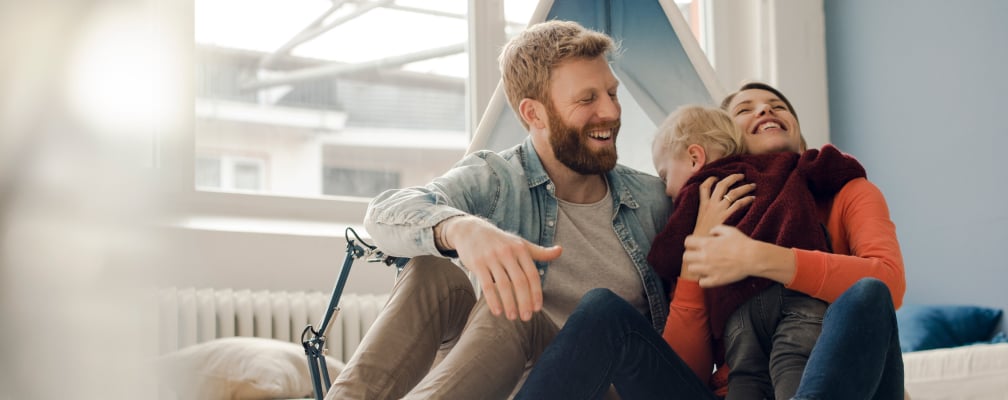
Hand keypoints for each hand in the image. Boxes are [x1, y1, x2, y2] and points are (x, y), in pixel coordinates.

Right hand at [439, 216, 561, 320]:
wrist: (471, 230)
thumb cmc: (500, 241)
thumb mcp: (520, 243)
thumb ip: (539, 251)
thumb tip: (560, 250)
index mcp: (520, 249)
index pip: (532, 274)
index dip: (536, 293)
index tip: (537, 309)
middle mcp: (507, 252)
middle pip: (519, 281)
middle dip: (524, 302)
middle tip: (526, 317)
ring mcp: (491, 257)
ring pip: (503, 285)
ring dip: (509, 304)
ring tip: (512, 317)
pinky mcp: (477, 263)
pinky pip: (487, 285)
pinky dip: (493, 300)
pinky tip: (497, 312)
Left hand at [682, 225, 755, 286]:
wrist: (752, 258)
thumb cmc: (742, 243)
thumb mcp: (730, 230)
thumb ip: (717, 229)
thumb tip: (710, 232)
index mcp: (707, 243)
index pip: (687, 242)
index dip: (690, 243)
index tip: (695, 245)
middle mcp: (704, 256)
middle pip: (686, 257)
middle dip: (690, 255)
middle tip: (698, 256)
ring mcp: (709, 269)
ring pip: (691, 270)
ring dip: (696, 267)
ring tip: (704, 266)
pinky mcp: (715, 280)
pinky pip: (701, 283)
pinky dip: (704, 280)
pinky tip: (709, 276)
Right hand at [693, 174, 754, 235]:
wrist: (703, 244)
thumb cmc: (701, 236)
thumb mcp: (699, 221)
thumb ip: (705, 214)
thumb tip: (712, 213)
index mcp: (703, 205)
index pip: (704, 187)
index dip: (710, 180)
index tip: (716, 177)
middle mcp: (711, 204)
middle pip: (721, 185)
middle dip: (732, 178)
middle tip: (741, 175)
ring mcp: (720, 209)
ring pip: (733, 192)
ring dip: (744, 187)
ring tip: (752, 185)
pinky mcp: (727, 216)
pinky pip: (739, 203)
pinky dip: (747, 199)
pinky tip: (753, 199)